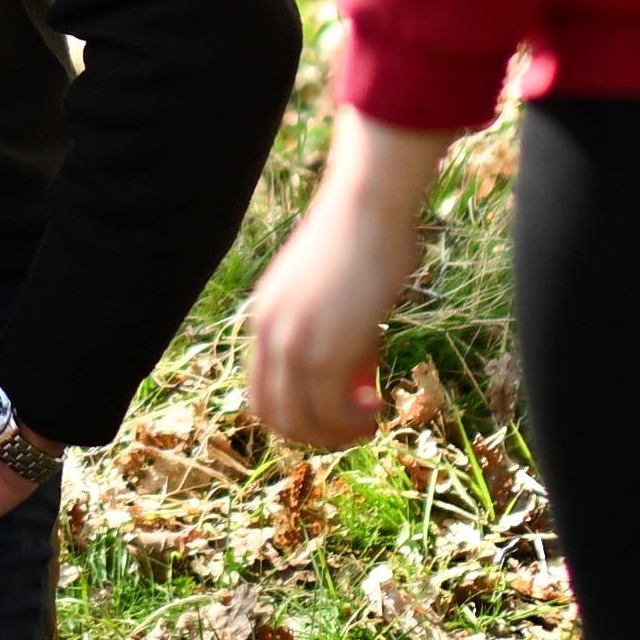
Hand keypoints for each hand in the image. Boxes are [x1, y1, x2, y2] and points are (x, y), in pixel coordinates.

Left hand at [236, 123, 442, 454]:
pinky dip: (352, 423)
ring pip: (301, 420)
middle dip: (314, 433)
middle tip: (354, 426)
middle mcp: (268, 333)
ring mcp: (292, 344)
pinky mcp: (323, 351)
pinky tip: (377, 409)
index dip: (297, 414)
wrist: (368, 206)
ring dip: (337, 433)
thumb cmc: (363, 240)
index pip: (262, 390)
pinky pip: (330, 410)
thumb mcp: (332, 293)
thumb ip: (331, 333)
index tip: (335, 410)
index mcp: (264, 317)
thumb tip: (355, 374)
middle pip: (274, 414)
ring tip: (370, 421)